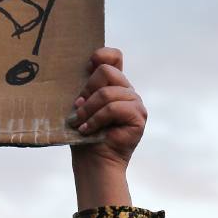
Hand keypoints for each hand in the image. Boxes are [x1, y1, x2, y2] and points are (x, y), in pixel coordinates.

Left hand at [70, 48, 145, 208]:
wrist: (93, 162)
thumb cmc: (84, 135)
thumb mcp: (80, 105)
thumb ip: (84, 86)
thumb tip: (84, 68)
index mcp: (114, 85)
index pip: (114, 57)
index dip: (102, 55)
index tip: (88, 65)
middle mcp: (127, 91)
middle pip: (108, 71)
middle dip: (88, 89)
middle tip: (79, 108)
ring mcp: (136, 103)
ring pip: (109, 92)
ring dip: (89, 110)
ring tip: (80, 124)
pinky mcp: (139, 117)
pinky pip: (114, 108)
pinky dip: (97, 119)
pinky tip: (89, 129)